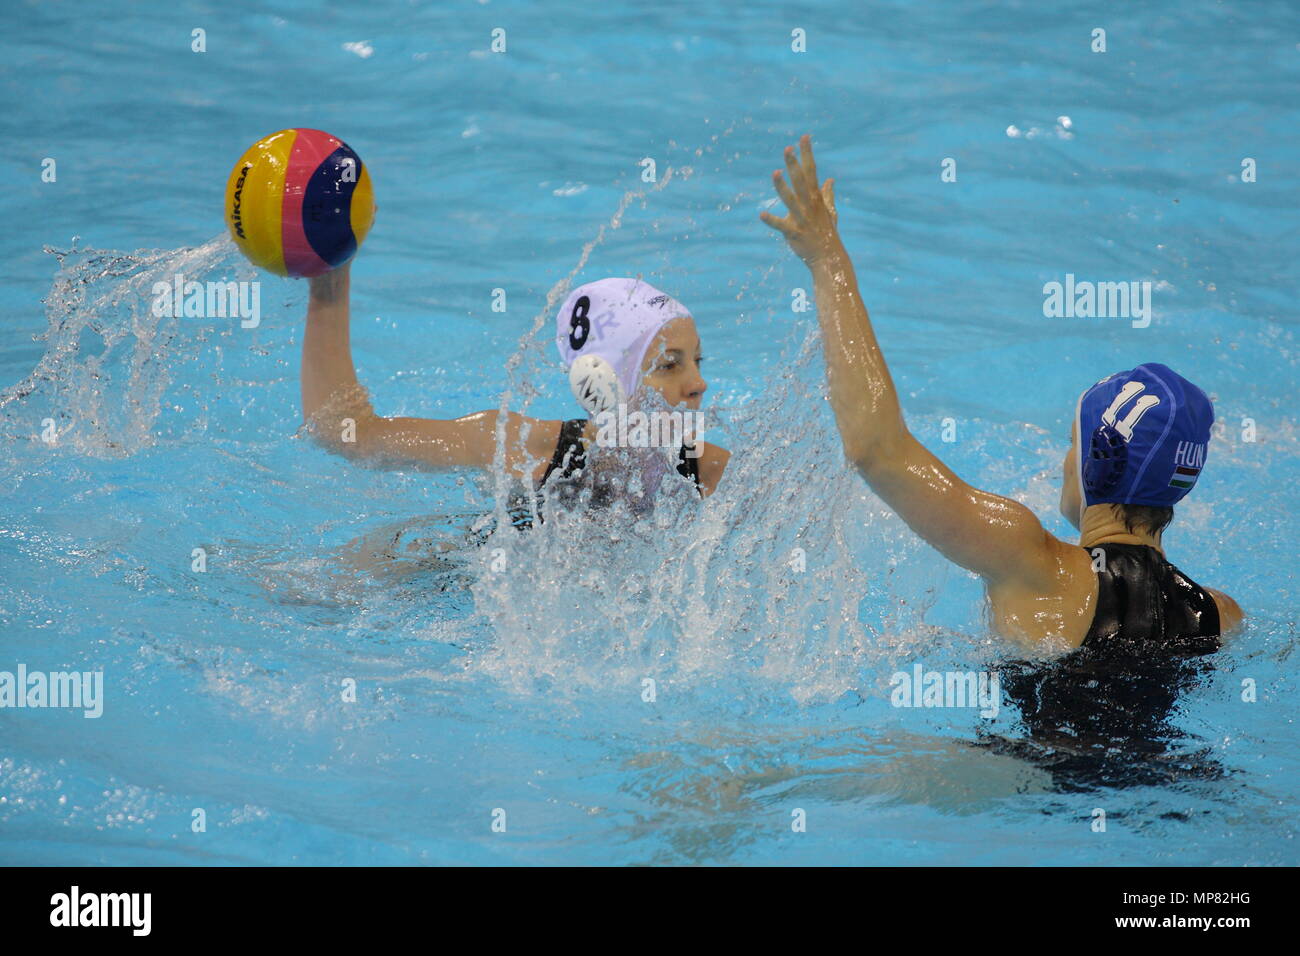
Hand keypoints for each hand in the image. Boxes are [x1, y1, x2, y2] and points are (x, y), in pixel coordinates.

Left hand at [760, 134, 839, 266]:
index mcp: (816, 198)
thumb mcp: (830, 212)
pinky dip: (772, 221)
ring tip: (775, 172)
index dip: (807, 154)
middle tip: (787, 148)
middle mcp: (809, 205)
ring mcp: (802, 219)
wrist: (828, 258)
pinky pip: (782, 225)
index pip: (811, 171)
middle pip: (801, 181)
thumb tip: (830, 180)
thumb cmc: (827, 234)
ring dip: (783, 186)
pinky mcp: (794, 233)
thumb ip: (828, 195)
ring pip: (791, 200)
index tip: (804, 137)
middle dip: (794, 164)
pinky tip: (761, 215)